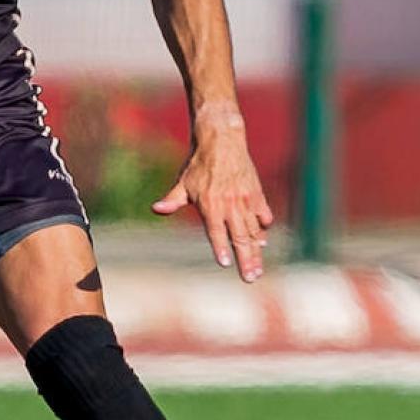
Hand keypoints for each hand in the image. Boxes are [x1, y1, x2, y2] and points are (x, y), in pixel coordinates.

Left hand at [152, 108, 274, 281]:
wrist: (222, 142)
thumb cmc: (198, 165)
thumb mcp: (182, 183)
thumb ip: (172, 199)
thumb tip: (156, 209)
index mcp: (210, 205)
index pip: (216, 231)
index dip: (220, 248)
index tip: (225, 264)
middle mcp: (230, 205)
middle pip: (239, 237)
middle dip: (245, 259)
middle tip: (250, 278)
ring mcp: (245, 200)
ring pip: (253, 230)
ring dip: (256, 251)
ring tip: (257, 269)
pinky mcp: (256, 194)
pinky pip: (263, 215)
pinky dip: (263, 229)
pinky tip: (263, 241)